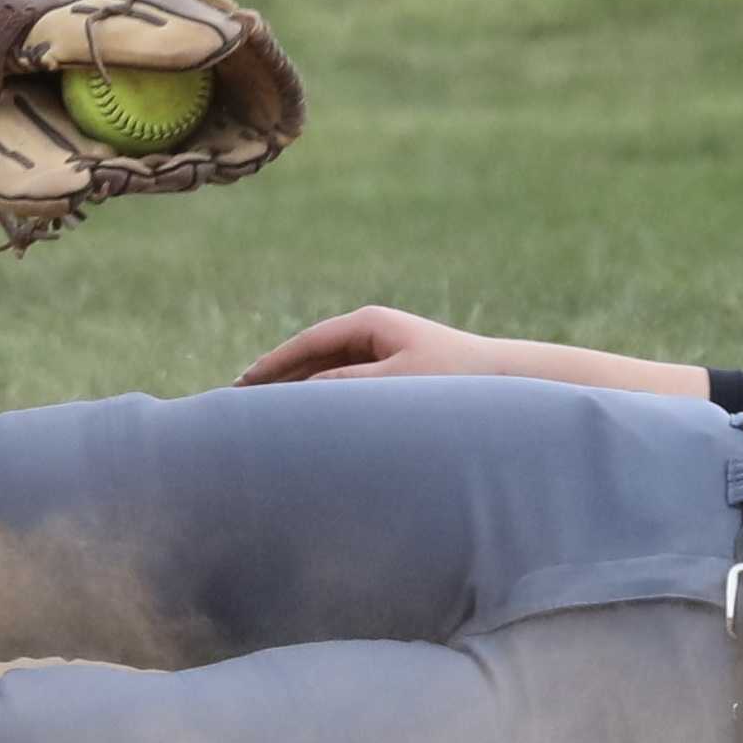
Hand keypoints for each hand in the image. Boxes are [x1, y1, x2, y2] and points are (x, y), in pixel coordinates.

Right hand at [238, 305, 521, 385]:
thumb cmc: (453, 379)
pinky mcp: (391, 371)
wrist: (504, 380)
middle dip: (278, 377)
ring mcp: (380, 350)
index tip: (242, 385)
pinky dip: (323, 396)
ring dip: (298, 389)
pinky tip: (306, 419)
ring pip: (326, 370)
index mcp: (368, 324)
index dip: (272, 365)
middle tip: (238, 401)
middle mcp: (371, 332)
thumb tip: (302, 392)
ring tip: (263, 413)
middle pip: (311, 354)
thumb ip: (346, 386)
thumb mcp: (394, 384)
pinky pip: (345, 382)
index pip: (307, 343)